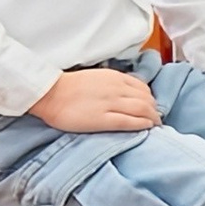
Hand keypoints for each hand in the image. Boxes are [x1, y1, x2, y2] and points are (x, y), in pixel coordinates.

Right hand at [29, 68, 155, 132]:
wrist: (49, 93)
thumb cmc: (68, 87)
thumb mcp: (96, 77)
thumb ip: (112, 83)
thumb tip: (126, 93)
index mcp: (114, 78)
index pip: (143, 88)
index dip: (150, 99)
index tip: (150, 107)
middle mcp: (116, 89)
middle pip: (146, 99)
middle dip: (154, 110)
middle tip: (155, 118)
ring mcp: (111, 104)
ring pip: (142, 110)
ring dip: (152, 118)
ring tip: (154, 125)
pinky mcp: (103, 119)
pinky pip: (130, 122)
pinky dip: (143, 124)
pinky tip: (147, 128)